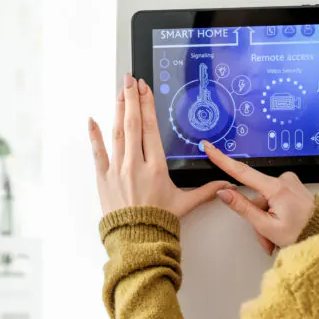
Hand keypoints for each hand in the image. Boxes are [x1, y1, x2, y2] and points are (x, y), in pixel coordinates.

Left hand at [89, 73, 229, 217]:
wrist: (136, 240)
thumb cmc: (159, 221)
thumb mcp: (185, 203)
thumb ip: (206, 190)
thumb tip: (227, 184)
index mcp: (156, 166)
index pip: (150, 128)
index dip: (147, 105)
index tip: (144, 88)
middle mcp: (135, 164)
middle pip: (133, 123)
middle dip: (131, 98)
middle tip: (129, 79)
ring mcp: (117, 169)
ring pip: (117, 133)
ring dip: (118, 110)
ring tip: (119, 91)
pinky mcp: (103, 178)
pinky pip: (97, 152)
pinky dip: (94, 135)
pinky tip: (91, 119)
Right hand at [202, 140, 314, 252]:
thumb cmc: (301, 235)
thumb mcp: (266, 226)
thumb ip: (242, 207)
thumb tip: (223, 192)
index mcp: (277, 188)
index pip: (242, 171)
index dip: (222, 159)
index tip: (209, 147)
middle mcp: (285, 180)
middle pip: (256, 196)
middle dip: (257, 216)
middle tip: (267, 237)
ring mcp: (291, 182)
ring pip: (266, 199)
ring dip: (267, 217)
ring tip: (277, 235)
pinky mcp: (294, 186)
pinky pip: (276, 197)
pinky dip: (275, 212)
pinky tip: (283, 224)